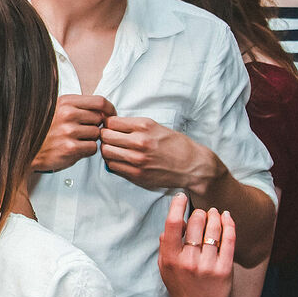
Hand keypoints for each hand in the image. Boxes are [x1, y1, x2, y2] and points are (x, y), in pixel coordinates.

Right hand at [31, 95, 115, 172]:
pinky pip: (93, 148)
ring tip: (76, 140)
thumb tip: (105, 110)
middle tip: (84, 132)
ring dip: (90, 139)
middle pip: (100, 118)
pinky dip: (87, 150)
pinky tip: (75, 149)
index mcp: (66, 102)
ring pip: (97, 134)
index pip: (100, 102)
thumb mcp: (58, 110)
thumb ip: (79, 107)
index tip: (110, 115)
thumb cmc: (46, 131)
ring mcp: (69, 131)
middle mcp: (67, 114)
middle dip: (96, 126)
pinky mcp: (70, 148)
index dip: (110, 109)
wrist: (28, 150)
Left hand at [99, 116, 215, 191]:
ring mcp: (137, 159)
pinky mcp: (136, 174)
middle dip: (105, 136)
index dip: (108, 124)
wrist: (193, 166)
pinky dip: (113, 162)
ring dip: (107, 150)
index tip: (110, 127)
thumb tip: (110, 124)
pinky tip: (121, 159)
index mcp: (144, 126)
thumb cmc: (176, 145)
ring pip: (106, 152)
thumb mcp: (156, 126)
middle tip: (110, 139)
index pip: (111, 122)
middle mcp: (140, 142)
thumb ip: (134, 126)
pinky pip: (112, 166)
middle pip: (105, 136)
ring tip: (115, 149)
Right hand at [158, 193, 233, 296]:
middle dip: (199, 212)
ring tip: (214, 212)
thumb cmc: (179, 287)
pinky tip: (227, 217)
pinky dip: (229, 225)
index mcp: (171, 259)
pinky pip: (229, 241)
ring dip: (214, 216)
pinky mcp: (225, 270)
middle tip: (201, 211)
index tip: (181, 196)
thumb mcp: (164, 267)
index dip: (176, 207)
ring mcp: (208, 266)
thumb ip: (165, 245)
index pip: (172, 225)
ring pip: (213, 230)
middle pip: (195, 224)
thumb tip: (174, 222)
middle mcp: (189, 261)